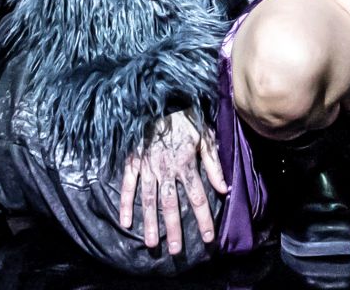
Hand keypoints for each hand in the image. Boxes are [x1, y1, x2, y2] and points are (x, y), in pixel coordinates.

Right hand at [114, 106, 227, 256]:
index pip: (197, 197)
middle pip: (171, 205)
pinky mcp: (133, 161)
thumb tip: (224, 188)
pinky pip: (128, 185)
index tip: (208, 237)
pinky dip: (125, 203)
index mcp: (185, 164)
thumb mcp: (205, 136)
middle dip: (174, 229)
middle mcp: (166, 170)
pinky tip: (124, 221)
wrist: (159, 98)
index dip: (204, 218)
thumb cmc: (185, 117)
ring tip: (152, 244)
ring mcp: (147, 167)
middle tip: (176, 251)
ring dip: (150, 223)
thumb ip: (213, 164)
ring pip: (149, 200)